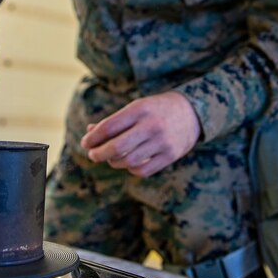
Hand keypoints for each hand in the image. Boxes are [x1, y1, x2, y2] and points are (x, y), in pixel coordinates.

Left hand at [80, 91, 200, 177]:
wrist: (192, 112)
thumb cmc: (156, 109)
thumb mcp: (137, 107)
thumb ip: (115, 121)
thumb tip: (90, 132)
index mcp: (140, 109)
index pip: (109, 126)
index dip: (93, 137)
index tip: (85, 143)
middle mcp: (151, 125)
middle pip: (116, 147)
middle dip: (99, 153)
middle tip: (92, 155)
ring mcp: (162, 142)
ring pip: (128, 161)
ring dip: (114, 162)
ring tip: (111, 158)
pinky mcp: (170, 156)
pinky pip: (143, 170)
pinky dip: (131, 169)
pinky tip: (129, 163)